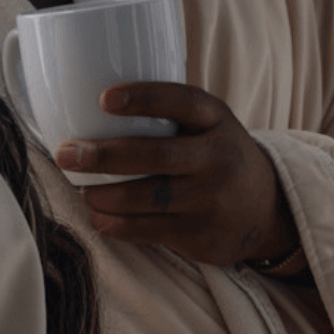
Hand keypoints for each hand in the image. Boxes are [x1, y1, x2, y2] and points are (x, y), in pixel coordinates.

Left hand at [54, 82, 295, 266]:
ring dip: (106, 196)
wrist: (266, 208)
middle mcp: (218, 157)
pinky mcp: (202, 234)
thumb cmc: (215, 155)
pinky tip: (98, 218)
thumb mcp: (208, 125)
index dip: (144, 98)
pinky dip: (118, 226)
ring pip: (150, 198)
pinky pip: (151, 231)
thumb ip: (168, 113)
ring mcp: (212, 198)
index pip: (183, 101)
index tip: (104, 99)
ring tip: (82, 191)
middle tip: (67, 154)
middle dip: (105, 156)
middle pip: (158, 155)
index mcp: (216, 120)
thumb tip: (86, 99)